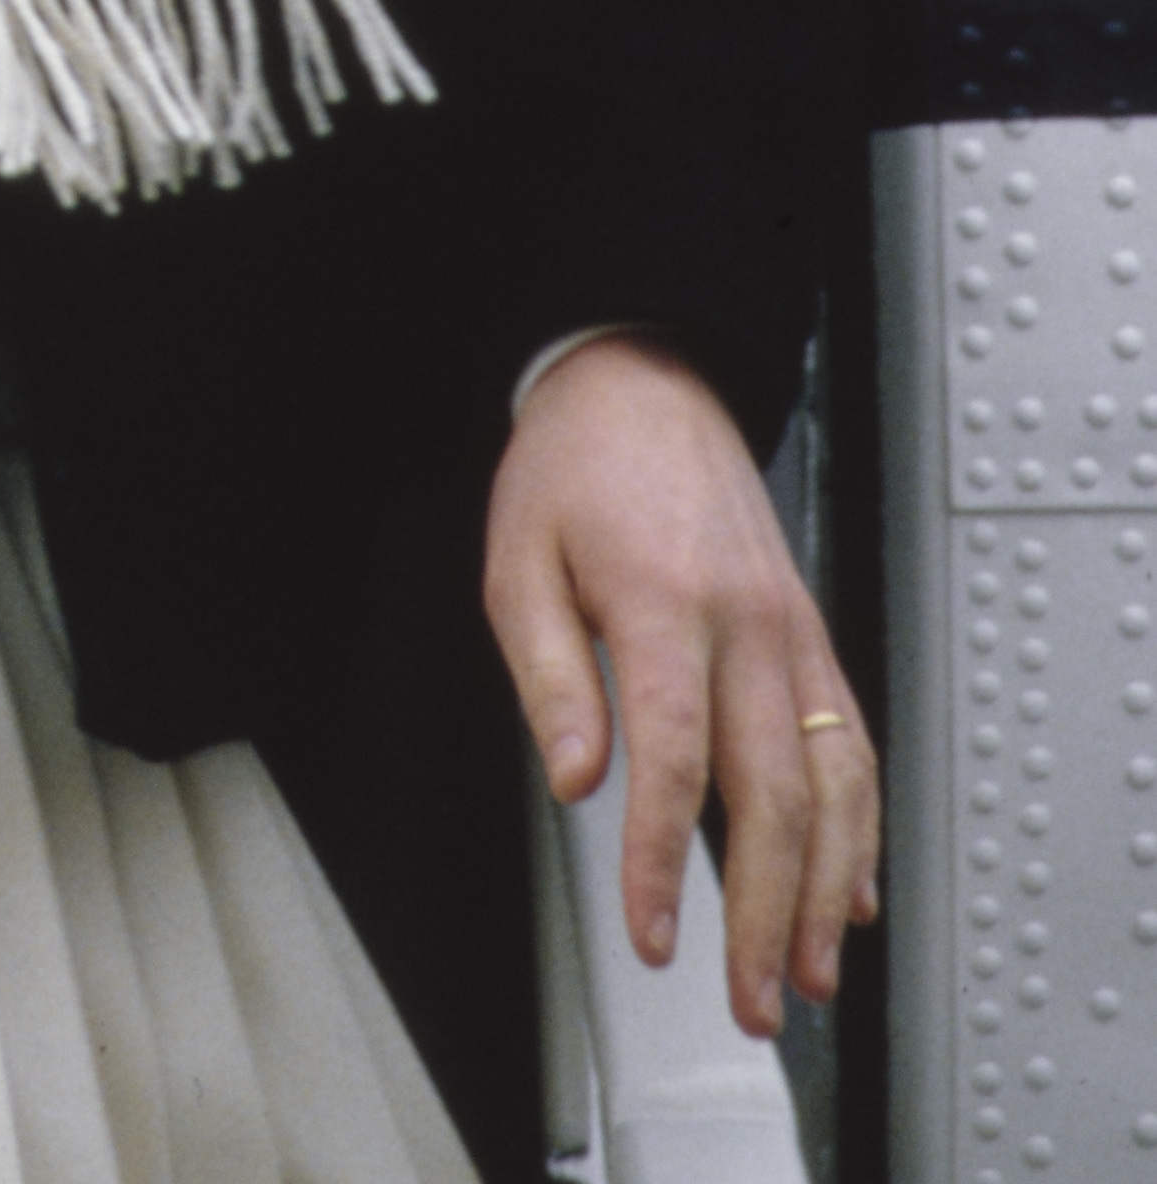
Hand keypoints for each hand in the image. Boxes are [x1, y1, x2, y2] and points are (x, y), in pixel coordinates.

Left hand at [485, 332, 878, 1037]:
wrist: (645, 378)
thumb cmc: (574, 465)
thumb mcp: (517, 555)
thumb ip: (548, 673)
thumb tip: (575, 779)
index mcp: (664, 602)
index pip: (674, 759)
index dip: (665, 860)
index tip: (653, 933)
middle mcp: (746, 624)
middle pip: (771, 792)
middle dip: (769, 913)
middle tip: (754, 999)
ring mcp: (792, 632)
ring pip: (831, 783)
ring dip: (827, 892)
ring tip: (811, 975)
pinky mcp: (812, 636)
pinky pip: (852, 744)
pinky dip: (860, 827)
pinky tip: (852, 890)